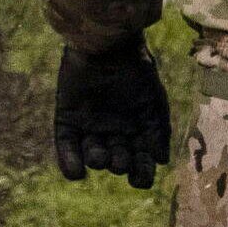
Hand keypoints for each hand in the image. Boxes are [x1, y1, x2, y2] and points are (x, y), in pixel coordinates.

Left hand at [52, 43, 171, 185]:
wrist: (108, 47)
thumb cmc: (137, 72)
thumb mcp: (154, 103)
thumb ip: (158, 132)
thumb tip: (161, 160)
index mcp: (137, 130)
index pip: (140, 160)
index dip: (140, 173)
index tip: (140, 180)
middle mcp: (114, 132)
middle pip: (117, 160)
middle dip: (119, 164)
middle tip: (120, 159)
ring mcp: (89, 127)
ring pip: (93, 155)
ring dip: (97, 161)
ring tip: (100, 157)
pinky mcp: (67, 121)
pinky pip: (66, 146)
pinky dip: (69, 162)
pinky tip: (76, 173)